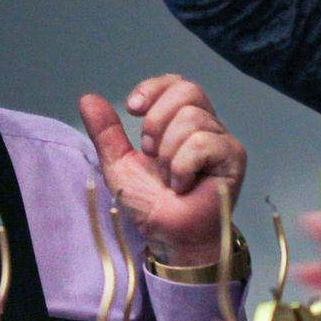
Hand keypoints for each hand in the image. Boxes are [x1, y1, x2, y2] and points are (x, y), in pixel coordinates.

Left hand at [81, 75, 245, 267]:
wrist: (169, 237)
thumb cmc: (152, 204)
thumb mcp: (120, 164)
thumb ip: (106, 132)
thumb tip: (87, 99)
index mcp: (183, 122)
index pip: (177, 83)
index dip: (154, 88)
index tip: (132, 109)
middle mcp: (207, 127)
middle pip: (187, 92)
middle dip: (157, 122)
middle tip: (150, 154)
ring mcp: (222, 141)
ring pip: (191, 119)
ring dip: (167, 154)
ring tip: (169, 179)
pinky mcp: (233, 158)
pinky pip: (202, 143)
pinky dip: (182, 167)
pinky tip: (183, 186)